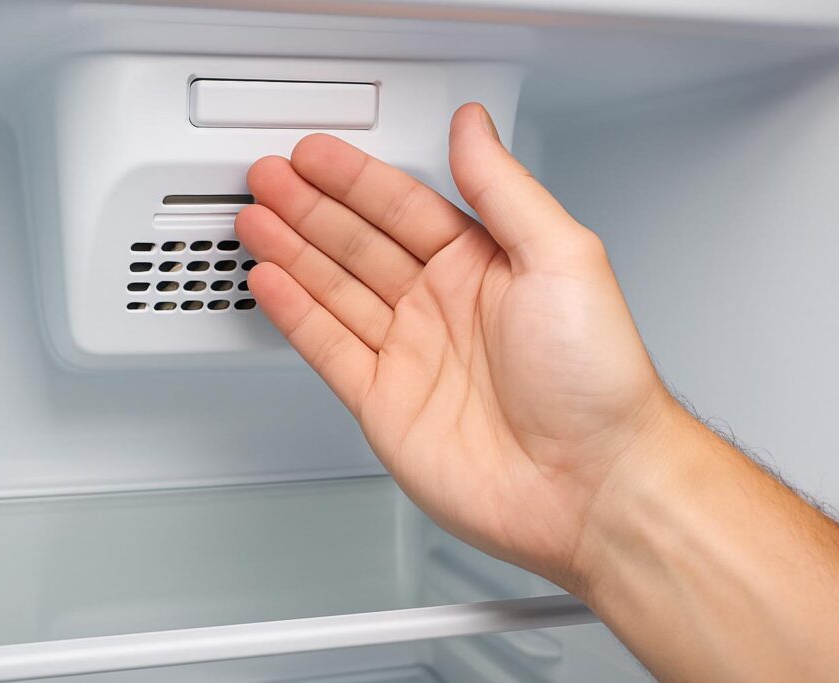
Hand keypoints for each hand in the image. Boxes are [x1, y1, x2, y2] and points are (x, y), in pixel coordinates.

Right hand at [235, 102, 671, 589]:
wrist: (588, 485)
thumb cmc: (596, 379)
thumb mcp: (562, 256)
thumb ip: (504, 188)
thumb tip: (473, 127)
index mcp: (484, 266)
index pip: (403, 206)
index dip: (354, 178)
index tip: (315, 154)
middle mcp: (444, 308)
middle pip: (359, 243)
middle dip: (309, 208)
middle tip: (268, 179)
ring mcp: (411, 356)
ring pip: (335, 289)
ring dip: (292, 252)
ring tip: (255, 219)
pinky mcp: (386, 403)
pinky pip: (328, 347)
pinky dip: (295, 314)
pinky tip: (271, 282)